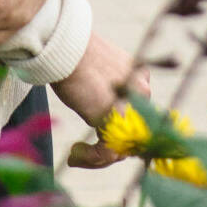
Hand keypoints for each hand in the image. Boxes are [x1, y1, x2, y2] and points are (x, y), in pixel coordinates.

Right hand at [58, 32, 150, 167]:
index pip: (137, 116)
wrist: (65, 47)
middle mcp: (141, 93)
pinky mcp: (115, 120)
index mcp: (139, 78)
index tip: (98, 138)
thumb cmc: (73, 55)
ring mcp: (131, 107)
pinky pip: (107, 152)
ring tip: (76, 154)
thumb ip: (109, 89)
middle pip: (131, 134)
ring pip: (121, 147)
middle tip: (84, 152)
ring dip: (97, 157)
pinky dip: (90, 158)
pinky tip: (74, 155)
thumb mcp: (98, 71)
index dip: (120, 133)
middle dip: (108, 147)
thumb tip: (99, 106)